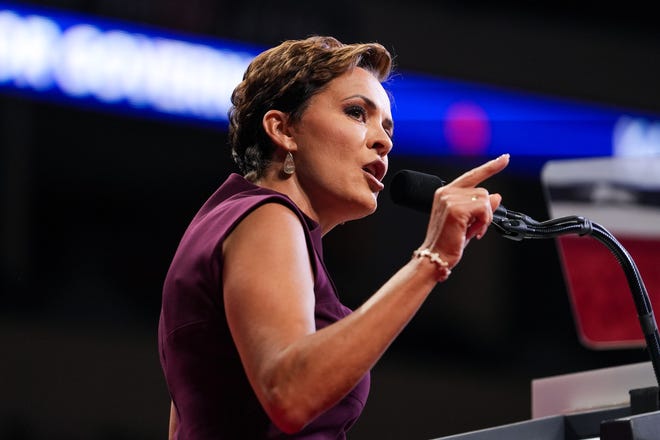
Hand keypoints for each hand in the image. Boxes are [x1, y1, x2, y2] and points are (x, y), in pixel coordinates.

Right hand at [419, 154, 509, 268]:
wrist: (435, 256)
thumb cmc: (448, 242)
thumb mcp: (469, 222)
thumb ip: (481, 207)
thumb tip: (496, 196)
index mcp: (445, 193)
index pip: (471, 175)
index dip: (490, 167)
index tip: (505, 158)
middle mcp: (446, 192)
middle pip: (482, 191)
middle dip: (485, 211)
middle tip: (476, 227)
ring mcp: (450, 199)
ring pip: (484, 200)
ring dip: (484, 218)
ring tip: (473, 230)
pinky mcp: (456, 209)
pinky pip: (483, 209)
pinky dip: (484, 222)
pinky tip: (474, 231)